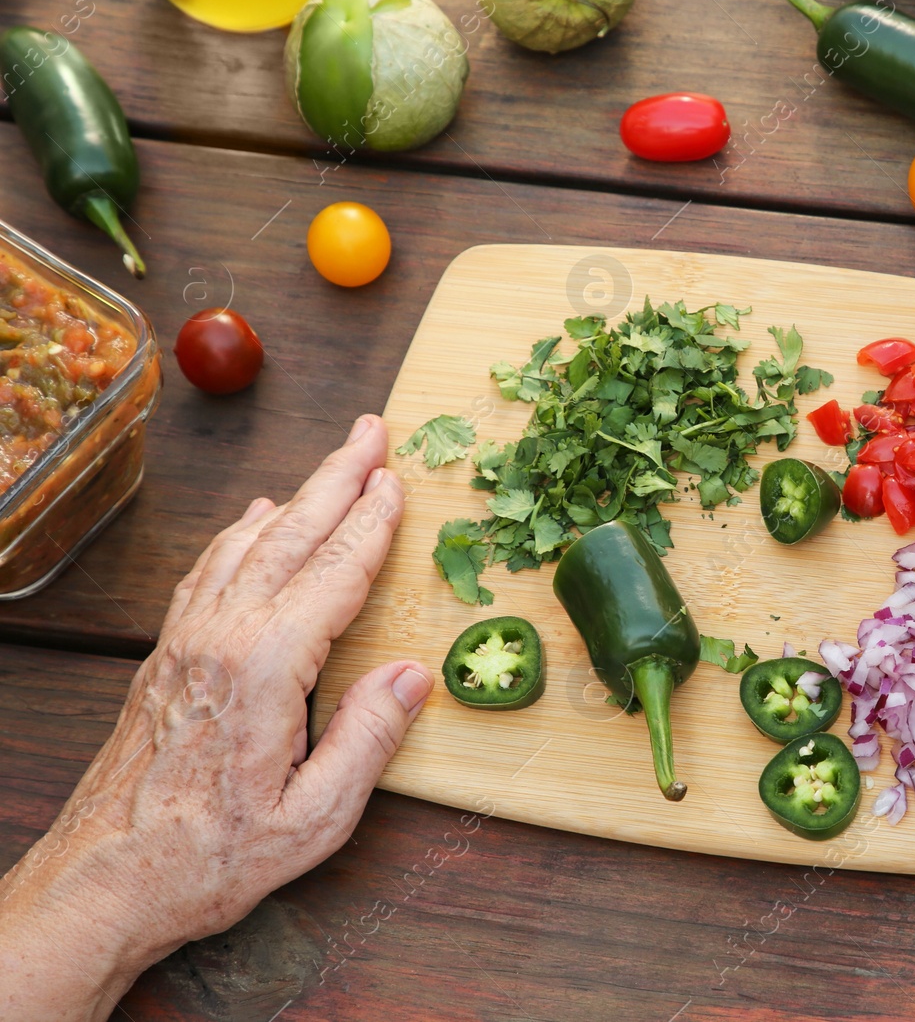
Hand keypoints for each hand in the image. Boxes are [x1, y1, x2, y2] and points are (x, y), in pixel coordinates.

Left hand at [0, 415, 431, 1021]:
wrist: (103, 880)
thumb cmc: (209, 857)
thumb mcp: (314, 819)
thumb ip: (368, 740)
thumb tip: (414, 675)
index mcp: (265, 668)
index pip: (334, 574)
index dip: (371, 524)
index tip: (398, 480)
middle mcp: (221, 637)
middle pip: (290, 535)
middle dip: (337, 477)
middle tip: (373, 431)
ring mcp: (187, 640)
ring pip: (248, 543)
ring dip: (296, 495)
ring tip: (331, 464)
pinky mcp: (166, 655)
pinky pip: (211, 569)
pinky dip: (243, 532)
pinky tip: (256, 521)